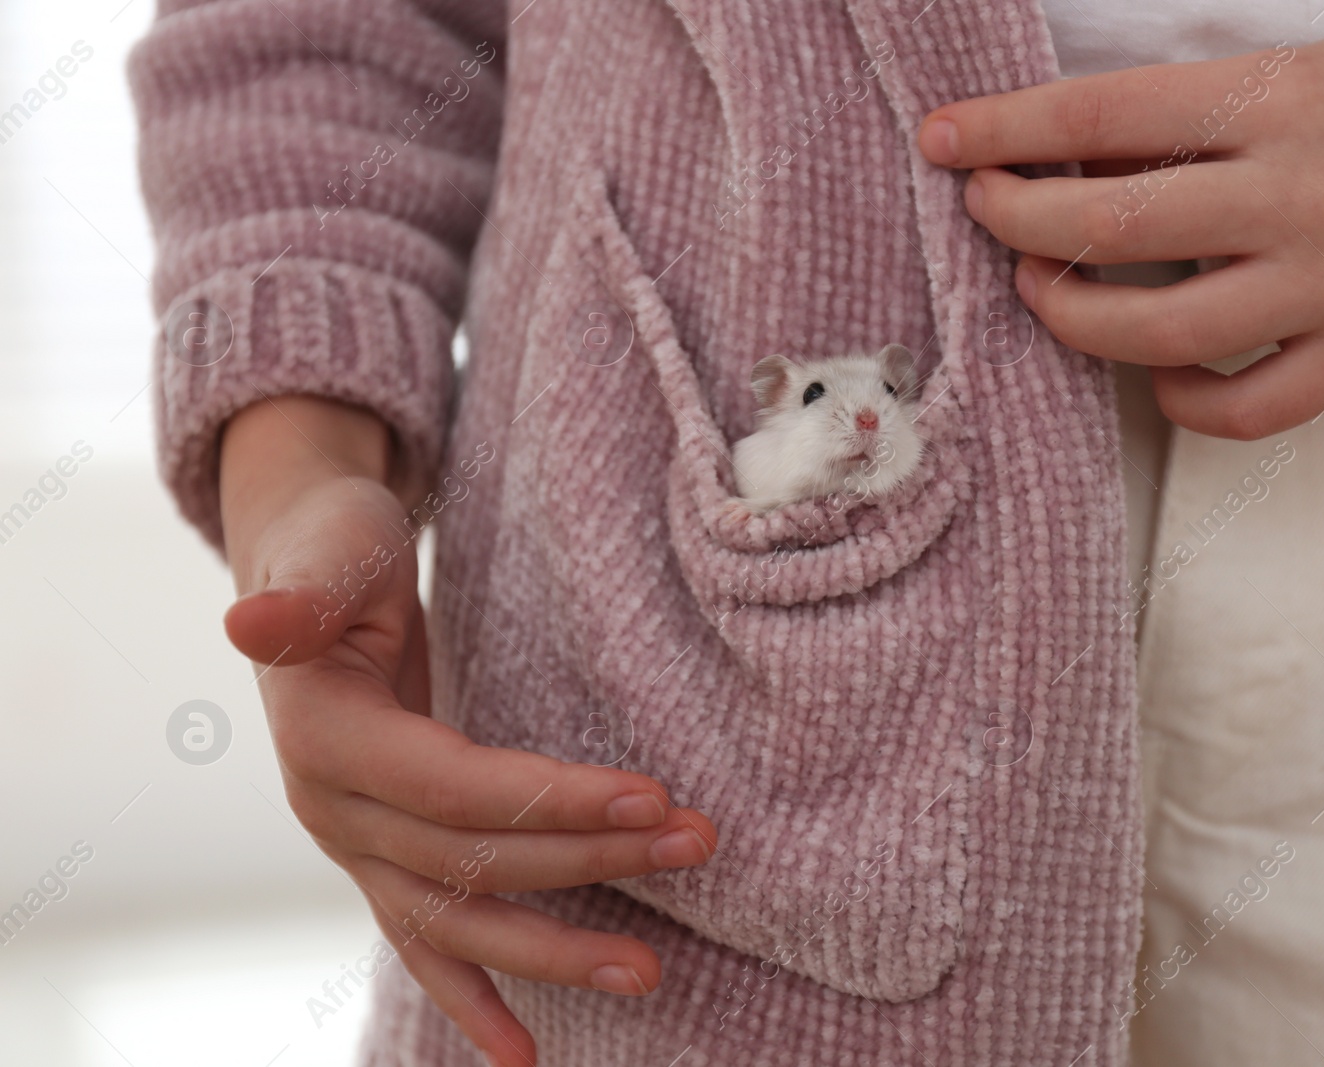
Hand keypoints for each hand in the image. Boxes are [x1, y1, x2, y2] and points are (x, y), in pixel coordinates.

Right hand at [220, 396, 717, 1066]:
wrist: (315, 572)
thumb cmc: (338, 547)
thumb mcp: (330, 548)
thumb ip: (302, 593)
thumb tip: (251, 622)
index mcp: (326, 738)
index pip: (452, 788)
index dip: (547, 800)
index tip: (651, 797)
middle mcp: (334, 810)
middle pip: (472, 858)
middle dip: (589, 858)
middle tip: (698, 842)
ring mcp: (356, 847)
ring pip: (459, 919)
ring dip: (554, 949)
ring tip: (648, 970)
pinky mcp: (384, 859)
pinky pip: (428, 943)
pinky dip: (474, 998)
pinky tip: (525, 1052)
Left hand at [918, 8, 1323, 437]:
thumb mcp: (1293, 70)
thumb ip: (1183, 119)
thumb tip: (1057, 163)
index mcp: (1278, 100)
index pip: (1101, 117)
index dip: (1004, 131)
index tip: (945, 140)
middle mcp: (1300, 194)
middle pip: (1110, 229)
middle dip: (1016, 224)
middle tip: (989, 211)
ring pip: (1159, 332)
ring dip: (1071, 316)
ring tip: (1045, 289)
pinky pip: (1247, 410)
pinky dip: (1179, 398)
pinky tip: (1157, 367)